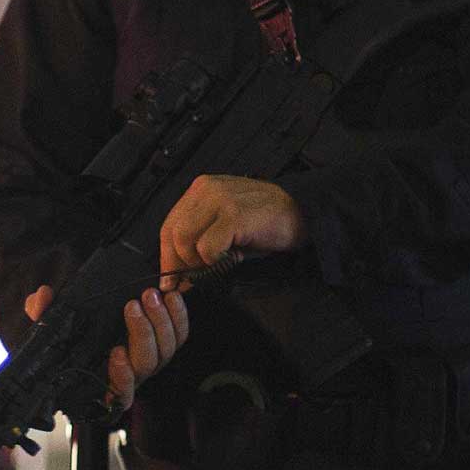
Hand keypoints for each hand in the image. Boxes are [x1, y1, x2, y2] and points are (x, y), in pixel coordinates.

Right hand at [24, 282, 187, 411]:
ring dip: (160, 321)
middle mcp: (132, 375)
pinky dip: (178, 316)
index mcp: (105, 380)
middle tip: (132, 305)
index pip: (120, 394)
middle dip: (142, 333)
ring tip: (149, 295)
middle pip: (146, 364)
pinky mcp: (167, 342)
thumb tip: (40, 299)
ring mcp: (152, 360)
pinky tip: (171, 296)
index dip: (122, 378)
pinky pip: (180, 335)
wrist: (95, 324)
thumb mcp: (53, 323)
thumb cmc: (74, 335)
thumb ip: (44, 313)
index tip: (116, 353)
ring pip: (166, 349)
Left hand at [157, 174, 304, 286]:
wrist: (302, 211)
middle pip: (172, 234)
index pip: (169, 224)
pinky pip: (208, 247)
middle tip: (192, 280)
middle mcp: (207, 189)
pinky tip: (233, 256)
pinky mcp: (234, 215)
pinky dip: (215, 260)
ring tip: (220, 263)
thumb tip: (178, 272)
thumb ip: (201, 239)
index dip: (167, 256)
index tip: (170, 279)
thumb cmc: (266, 221)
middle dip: (179, 264)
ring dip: (199, 261)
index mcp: (201, 189)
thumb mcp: (226, 224)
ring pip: (185, 240)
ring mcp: (220, 200)